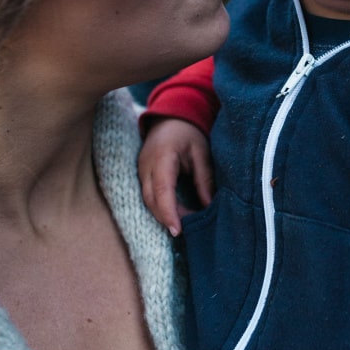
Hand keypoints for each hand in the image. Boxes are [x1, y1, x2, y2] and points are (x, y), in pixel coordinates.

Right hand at [139, 118, 213, 236]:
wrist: (170, 118)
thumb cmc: (188, 133)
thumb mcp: (201, 152)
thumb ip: (204, 179)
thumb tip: (208, 206)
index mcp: (162, 157)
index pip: (162, 190)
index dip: (169, 212)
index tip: (177, 230)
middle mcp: (146, 166)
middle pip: (150, 200)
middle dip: (166, 218)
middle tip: (186, 231)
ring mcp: (140, 170)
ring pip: (147, 200)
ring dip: (163, 214)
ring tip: (184, 223)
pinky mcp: (142, 175)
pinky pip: (148, 195)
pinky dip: (160, 206)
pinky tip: (175, 214)